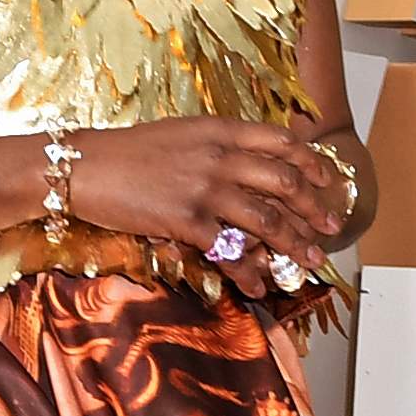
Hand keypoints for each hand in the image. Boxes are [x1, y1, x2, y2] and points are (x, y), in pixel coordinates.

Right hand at [64, 118, 349, 262]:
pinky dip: (248, 272)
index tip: (329, 181)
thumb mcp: (181, 134)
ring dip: (294, 242)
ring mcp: (205, 189)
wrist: (85, 166)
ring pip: (266, 219)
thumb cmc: (128, 151)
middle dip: (315, 208)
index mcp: (220, 130)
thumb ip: (217, 144)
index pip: (282, 141)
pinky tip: (258, 285)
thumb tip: (249, 162)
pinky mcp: (186, 221)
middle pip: (285, 181)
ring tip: (310, 259)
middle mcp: (220, 157)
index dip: (313, 162)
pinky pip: (229, 251)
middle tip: (331, 227)